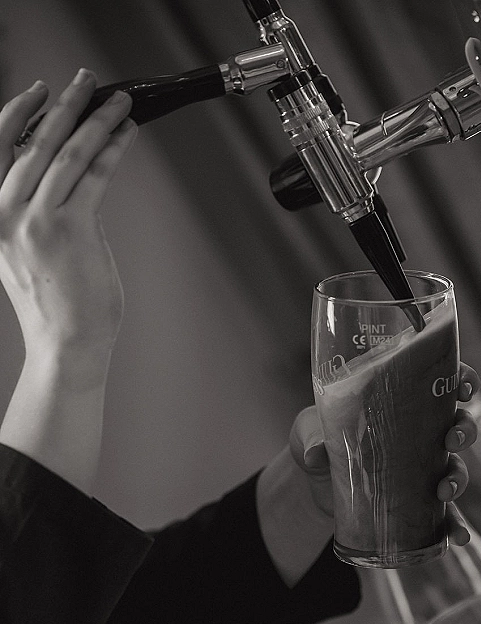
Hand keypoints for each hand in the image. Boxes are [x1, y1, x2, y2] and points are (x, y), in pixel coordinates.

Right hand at [0, 70, 135, 373]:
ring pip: (68, 153)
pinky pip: (95, 175)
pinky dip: (113, 149)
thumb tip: (63, 171)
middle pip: (35, 141)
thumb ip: (33, 211)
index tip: (39, 91)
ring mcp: (37, 220)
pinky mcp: (71, 229)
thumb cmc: (53, 302)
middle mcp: (6, 212)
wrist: (65, 342)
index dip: (18, 112)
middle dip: (65, 104)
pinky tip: (125, 134)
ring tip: (117, 102)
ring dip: (97, 120)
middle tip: (86, 81)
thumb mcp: (24, 251)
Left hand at [289, 361, 480, 544]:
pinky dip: (455, 526)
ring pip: (456, 467)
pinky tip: (458, 538)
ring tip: (445, 491)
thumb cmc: (317, 440)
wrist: (312, 484)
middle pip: (458, 424)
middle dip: (464, 431)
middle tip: (452, 440)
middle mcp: (420, 432)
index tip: (465, 390)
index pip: (442, 383)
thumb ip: (311, 437)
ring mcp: (422, 468)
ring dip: (459, 478)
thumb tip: (314, 453)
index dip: (463, 380)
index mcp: (401, 401)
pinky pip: (444, 514)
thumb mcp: (308, 431)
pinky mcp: (416, 502)